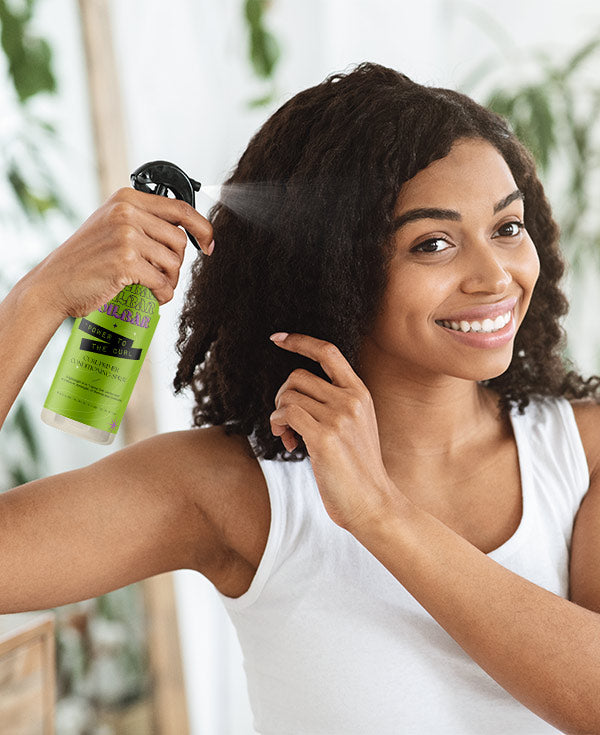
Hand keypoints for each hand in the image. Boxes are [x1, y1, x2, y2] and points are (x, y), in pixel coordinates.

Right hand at [21, 187, 213, 318]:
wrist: (54, 283)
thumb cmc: (85, 260)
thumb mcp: (111, 226)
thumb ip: (143, 222)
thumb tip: (186, 233)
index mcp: (126, 199)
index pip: (180, 208)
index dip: (202, 228)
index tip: (209, 244)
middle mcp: (126, 213)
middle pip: (180, 240)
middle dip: (177, 263)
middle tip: (162, 276)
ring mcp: (126, 236)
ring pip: (174, 262)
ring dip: (169, 280)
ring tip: (153, 287)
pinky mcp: (125, 262)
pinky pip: (162, 282)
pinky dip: (162, 294)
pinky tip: (152, 296)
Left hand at [269, 332, 396, 532]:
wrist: (372, 503)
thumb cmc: (357, 468)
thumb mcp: (355, 425)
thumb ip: (335, 403)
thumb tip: (294, 391)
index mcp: (360, 393)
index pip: (328, 352)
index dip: (300, 341)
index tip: (277, 338)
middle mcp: (350, 400)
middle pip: (297, 376)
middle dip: (282, 396)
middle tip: (287, 422)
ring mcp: (339, 418)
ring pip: (288, 396)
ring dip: (279, 416)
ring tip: (289, 436)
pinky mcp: (324, 438)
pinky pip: (285, 415)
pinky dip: (278, 427)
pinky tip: (289, 444)